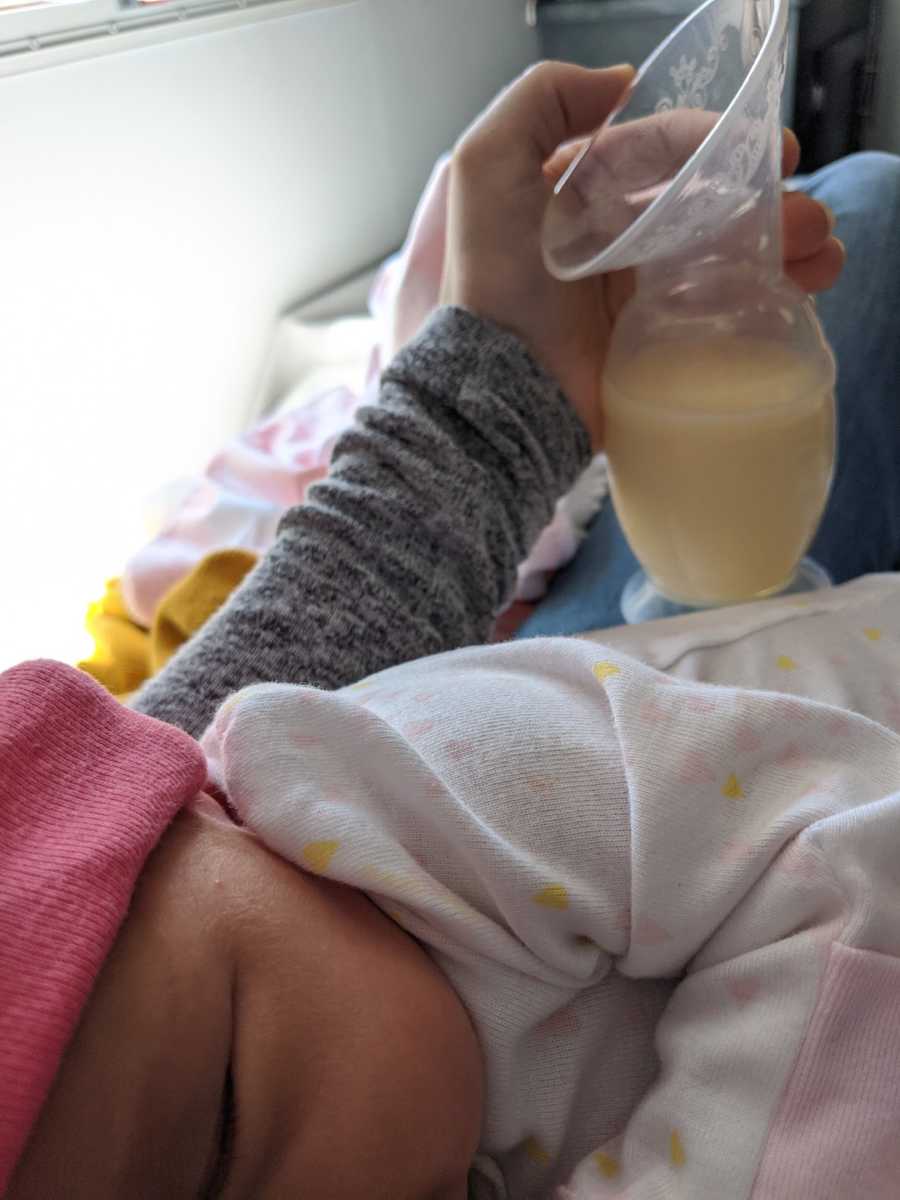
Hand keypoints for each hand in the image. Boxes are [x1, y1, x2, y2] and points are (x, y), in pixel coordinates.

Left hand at [441, 62, 844, 448]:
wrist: (505, 385)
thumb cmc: (495, 279)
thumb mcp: (488, 166)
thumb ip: (540, 100)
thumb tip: (620, 81)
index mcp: (587, 193)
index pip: (665, 151)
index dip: (722, 143)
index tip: (777, 152)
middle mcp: (618, 237)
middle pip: (709, 203)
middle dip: (768, 200)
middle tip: (804, 217)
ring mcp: (642, 293)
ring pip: (729, 254)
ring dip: (783, 245)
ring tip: (819, 255)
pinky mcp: (660, 343)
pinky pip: (725, 310)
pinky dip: (770, 297)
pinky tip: (801, 292)